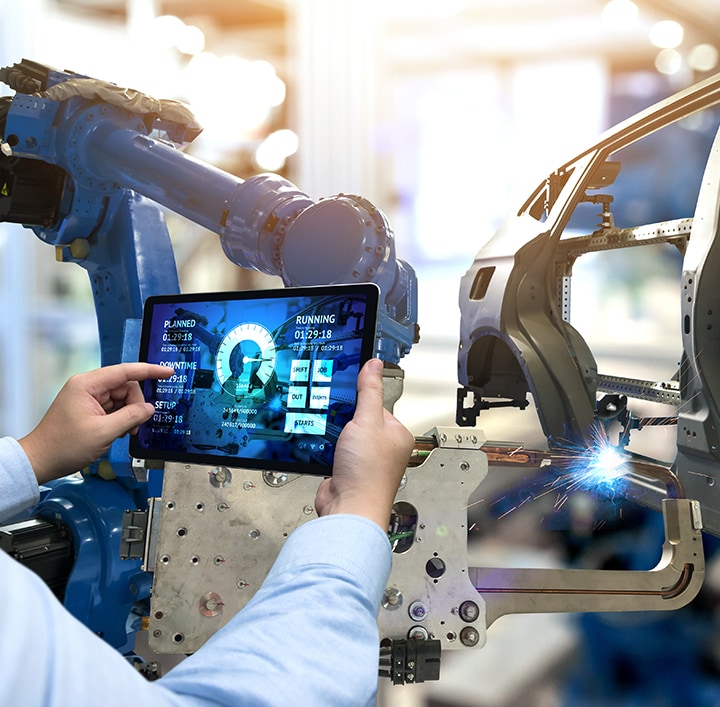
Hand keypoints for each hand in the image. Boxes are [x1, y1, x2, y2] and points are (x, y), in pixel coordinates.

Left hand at [19, 363, 172, 483]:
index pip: (126, 371)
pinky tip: (116, 431)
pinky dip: (120, 418)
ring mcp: (87, 397)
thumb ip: (131, 417)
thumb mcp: (104, 432)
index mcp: (87, 385)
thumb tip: (149, 409)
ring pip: (121, 398)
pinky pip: (114, 407)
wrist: (41, 461)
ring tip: (122, 432)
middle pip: (126, 386)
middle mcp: (87, 386)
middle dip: (135, 405)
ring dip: (128, 414)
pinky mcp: (88, 408)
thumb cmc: (62, 446)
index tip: (167, 372)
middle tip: (134, 426)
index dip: (150, 371)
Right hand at [315, 358, 413, 528]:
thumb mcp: (367, 420)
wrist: (349, 508)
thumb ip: (369, 391)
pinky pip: (333, 450)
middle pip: (358, 418)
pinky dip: (326, 447)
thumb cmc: (367, 473)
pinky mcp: (346, 469)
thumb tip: (374, 364)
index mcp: (397, 434)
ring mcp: (364, 460)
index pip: (378, 404)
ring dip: (334, 433)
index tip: (346, 390)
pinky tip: (324, 447)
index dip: (361, 399)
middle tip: (336, 416)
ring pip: (344, 435)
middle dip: (344, 418)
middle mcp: (383, 448)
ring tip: (331, 435)